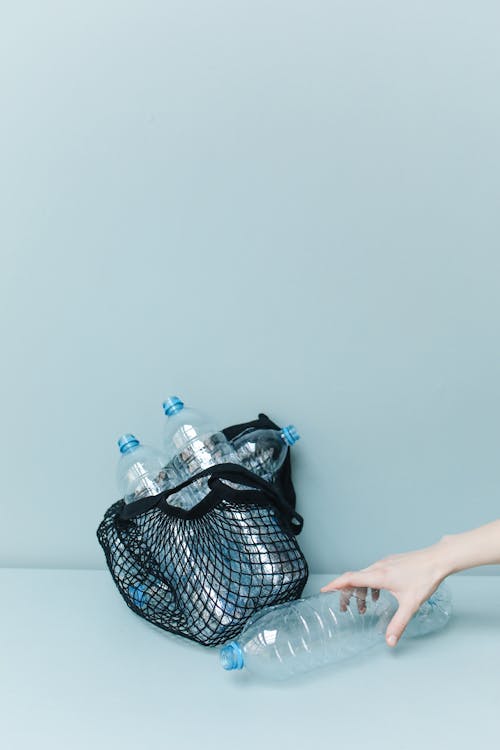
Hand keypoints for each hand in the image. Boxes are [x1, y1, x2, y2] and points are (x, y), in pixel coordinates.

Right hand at [320, 543, 447, 646]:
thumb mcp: (410, 604)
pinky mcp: (391, 562)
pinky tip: (379, 595)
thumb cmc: (424, 578)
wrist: (437, 559)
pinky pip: (374, 573)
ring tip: (364, 606)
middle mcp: (378, 567)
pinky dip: (371, 585)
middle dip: (347, 594)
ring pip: (365, 576)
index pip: (350, 578)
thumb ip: (398, 624)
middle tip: (345, 608)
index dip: (335, 584)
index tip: (324, 589)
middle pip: (355, 579)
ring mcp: (385, 563)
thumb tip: (389, 641)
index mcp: (379, 576)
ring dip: (361, 590)